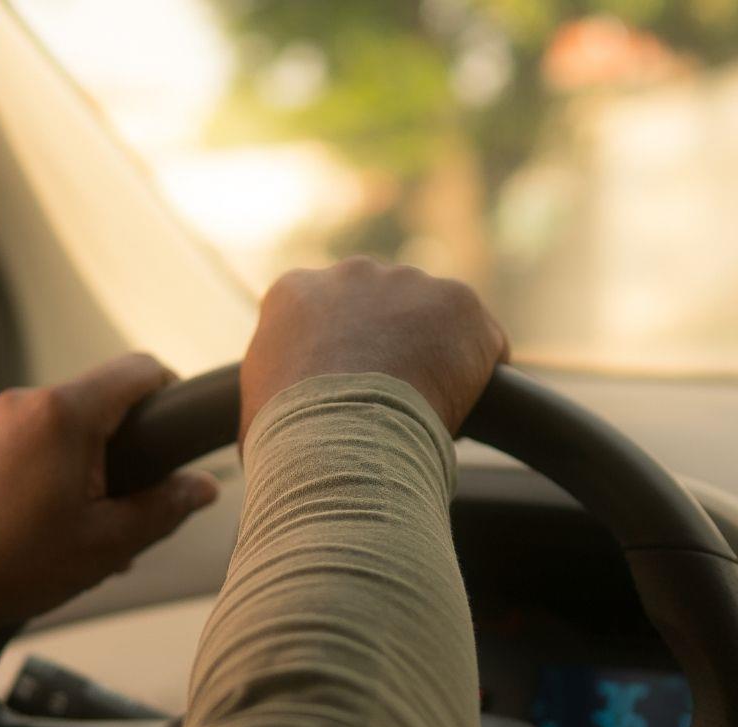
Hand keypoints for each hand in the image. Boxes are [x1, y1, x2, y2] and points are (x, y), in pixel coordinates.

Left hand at [0, 354, 219, 629]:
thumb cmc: (16, 563)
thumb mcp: (108, 543)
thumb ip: (164, 507)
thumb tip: (203, 486)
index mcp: (65, 415)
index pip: (139, 369)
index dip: (170, 393)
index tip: (176, 431)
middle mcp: (27, 402)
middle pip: (100, 400)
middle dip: (125, 446)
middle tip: (130, 502)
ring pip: (64, 424)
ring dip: (87, 462)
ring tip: (86, 524)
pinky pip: (30, 440)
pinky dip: (51, 468)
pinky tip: (49, 522)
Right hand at [240, 257, 508, 440]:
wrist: (339, 440)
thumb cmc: (288, 441)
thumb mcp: (256, 412)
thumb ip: (273, 396)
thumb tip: (274, 433)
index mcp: (295, 293)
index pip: (328, 317)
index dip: (346, 359)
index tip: (353, 395)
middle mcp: (350, 274)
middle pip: (384, 309)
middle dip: (393, 348)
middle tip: (394, 404)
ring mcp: (408, 282)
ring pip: (434, 321)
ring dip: (437, 358)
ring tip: (428, 412)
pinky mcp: (458, 302)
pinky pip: (482, 341)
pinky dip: (480, 375)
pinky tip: (466, 409)